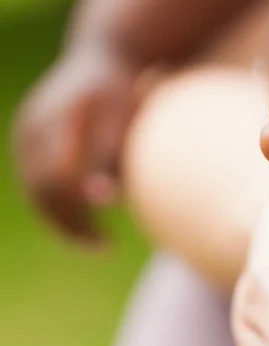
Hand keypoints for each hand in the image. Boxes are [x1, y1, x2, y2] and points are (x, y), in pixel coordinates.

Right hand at [13, 46, 138, 242]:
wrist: (107, 57)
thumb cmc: (127, 95)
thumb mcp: (126, 123)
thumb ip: (112, 159)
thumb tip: (103, 200)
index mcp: (60, 119)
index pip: (59, 182)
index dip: (78, 217)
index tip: (107, 243)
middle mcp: (34, 124)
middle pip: (42, 190)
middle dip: (70, 225)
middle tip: (103, 248)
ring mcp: (25, 131)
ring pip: (34, 190)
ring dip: (61, 221)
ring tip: (96, 241)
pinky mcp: (26, 138)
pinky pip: (34, 181)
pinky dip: (55, 205)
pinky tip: (84, 221)